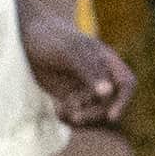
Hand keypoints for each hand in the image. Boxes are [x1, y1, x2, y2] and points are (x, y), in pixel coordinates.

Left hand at [22, 2, 133, 130]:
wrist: (28, 38)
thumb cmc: (51, 38)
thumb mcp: (70, 52)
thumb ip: (90, 71)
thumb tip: (108, 92)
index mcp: (107, 61)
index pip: (126, 83)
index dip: (123, 101)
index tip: (111, 117)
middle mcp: (100, 76)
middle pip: (110, 103)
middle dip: (95, 113)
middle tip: (75, 117)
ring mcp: (85, 87)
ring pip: (93, 112)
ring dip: (80, 116)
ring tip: (60, 111)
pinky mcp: (70, 96)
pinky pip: (76, 113)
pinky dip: (68, 116)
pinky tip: (56, 110)